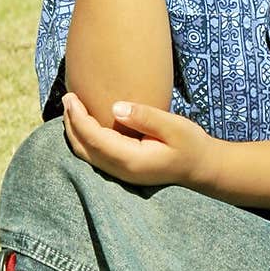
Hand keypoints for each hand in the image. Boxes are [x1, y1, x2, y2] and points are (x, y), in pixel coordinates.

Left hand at [62, 92, 218, 190]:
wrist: (202, 167)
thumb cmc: (191, 144)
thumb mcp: (175, 126)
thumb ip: (146, 117)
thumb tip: (116, 107)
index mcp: (131, 159)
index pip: (94, 138)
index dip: (78, 118)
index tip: (71, 97)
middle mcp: (121, 170)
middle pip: (83, 148)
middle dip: (71, 123)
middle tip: (67, 98)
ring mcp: (121, 173)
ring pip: (86, 154)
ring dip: (75, 131)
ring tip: (71, 108)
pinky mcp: (123, 170)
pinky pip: (94, 155)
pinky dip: (84, 138)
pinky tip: (84, 123)